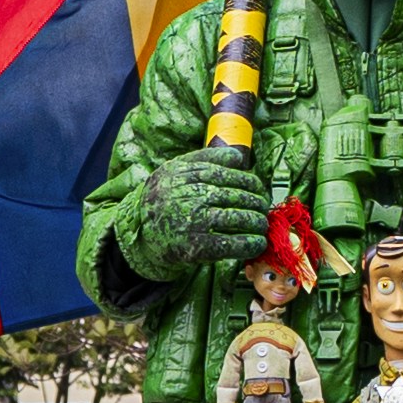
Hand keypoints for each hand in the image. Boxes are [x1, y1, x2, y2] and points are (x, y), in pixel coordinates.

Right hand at [142, 143, 276, 270]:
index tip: (258, 188)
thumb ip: (205, 159)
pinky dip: (249, 244)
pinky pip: (231, 244)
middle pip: (237, 196)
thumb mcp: (176, 169)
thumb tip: (239, 157)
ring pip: (238, 218)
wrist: (139, 230)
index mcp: (188, 174)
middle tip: (263, 208)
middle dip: (257, 203)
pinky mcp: (196, 246)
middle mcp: (191, 195)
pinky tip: (258, 243)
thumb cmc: (165, 197)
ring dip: (257, 222)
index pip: (229, 174)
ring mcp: (194, 221)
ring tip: (262, 224)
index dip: (250, 182)